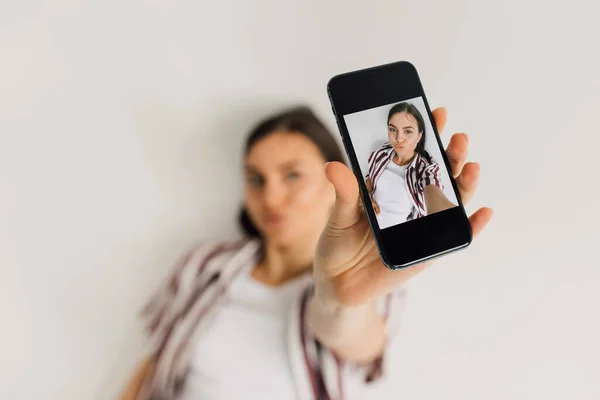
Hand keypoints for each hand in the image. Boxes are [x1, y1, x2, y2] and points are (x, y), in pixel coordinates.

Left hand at [314, 108, 492, 306]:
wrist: (338, 282)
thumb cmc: (338, 243)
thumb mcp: (339, 215)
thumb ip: (344, 192)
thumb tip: (334, 166)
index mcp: (392, 187)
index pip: (414, 156)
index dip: (427, 135)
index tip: (434, 113)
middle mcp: (412, 202)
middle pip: (439, 174)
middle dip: (450, 154)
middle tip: (456, 139)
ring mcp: (423, 225)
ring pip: (451, 200)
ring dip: (465, 183)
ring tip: (470, 167)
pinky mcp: (429, 250)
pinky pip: (456, 237)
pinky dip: (472, 226)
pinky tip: (484, 212)